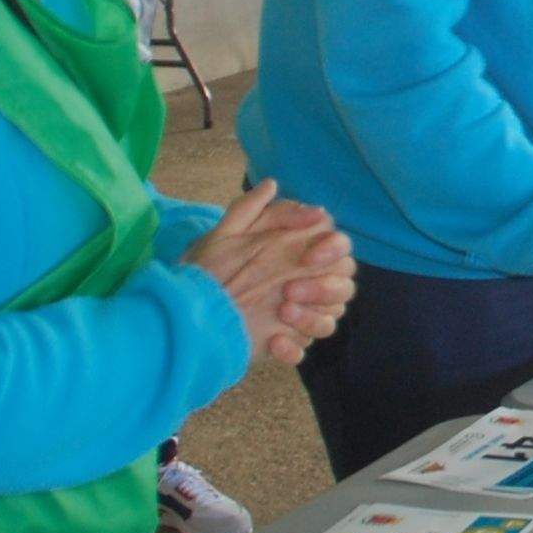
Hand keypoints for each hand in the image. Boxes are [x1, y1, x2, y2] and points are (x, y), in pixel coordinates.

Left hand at [185, 181, 357, 367]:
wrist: (187, 315)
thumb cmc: (207, 271)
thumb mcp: (224, 235)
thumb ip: (250, 208)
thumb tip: (274, 183)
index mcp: (300, 254)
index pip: (339, 248)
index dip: (333, 249)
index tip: (310, 255)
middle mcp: (306, 283)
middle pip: (344, 284)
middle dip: (324, 287)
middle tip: (289, 290)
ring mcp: (299, 316)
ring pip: (330, 318)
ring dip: (312, 317)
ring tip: (282, 311)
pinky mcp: (286, 344)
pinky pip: (303, 349)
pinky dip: (292, 348)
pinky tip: (274, 342)